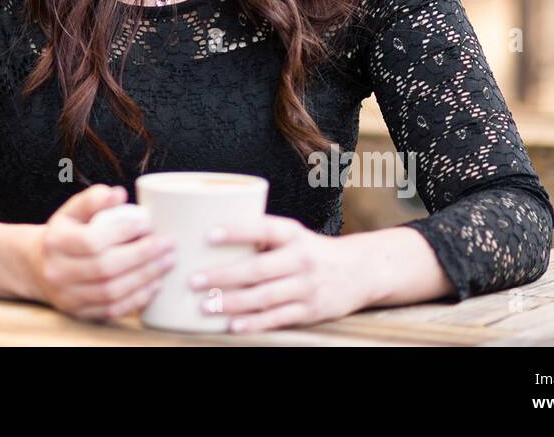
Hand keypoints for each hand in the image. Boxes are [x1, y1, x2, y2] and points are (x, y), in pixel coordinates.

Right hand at [25, 183, 176, 321]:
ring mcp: (67, 296)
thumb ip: (94, 200)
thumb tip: (118, 194)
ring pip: (111, 292)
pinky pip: (113, 310)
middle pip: (105, 268)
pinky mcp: (79, 313)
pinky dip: (137, 299)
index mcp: (56, 241)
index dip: (122, 231)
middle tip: (168, 244)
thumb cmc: (66, 233)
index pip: (91, 240)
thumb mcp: (73, 211)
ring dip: (145, 277)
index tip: (148, 222)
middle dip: (142, 256)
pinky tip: (155, 284)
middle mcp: (57, 271)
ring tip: (167, 262)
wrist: (40, 266)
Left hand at [189, 215, 369, 332]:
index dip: (236, 231)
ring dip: (233, 303)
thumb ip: (260, 236)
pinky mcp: (310, 310)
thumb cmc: (310, 249)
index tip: (208, 234)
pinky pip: (278, 318)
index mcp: (292, 233)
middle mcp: (301, 259)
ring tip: (205, 306)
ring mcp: (307, 287)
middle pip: (258, 269)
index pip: (262, 228)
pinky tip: (233, 325)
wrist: (359, 270)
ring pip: (265, 297)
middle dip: (223, 275)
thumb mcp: (292, 234)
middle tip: (194, 280)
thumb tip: (207, 236)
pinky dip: (255, 323)